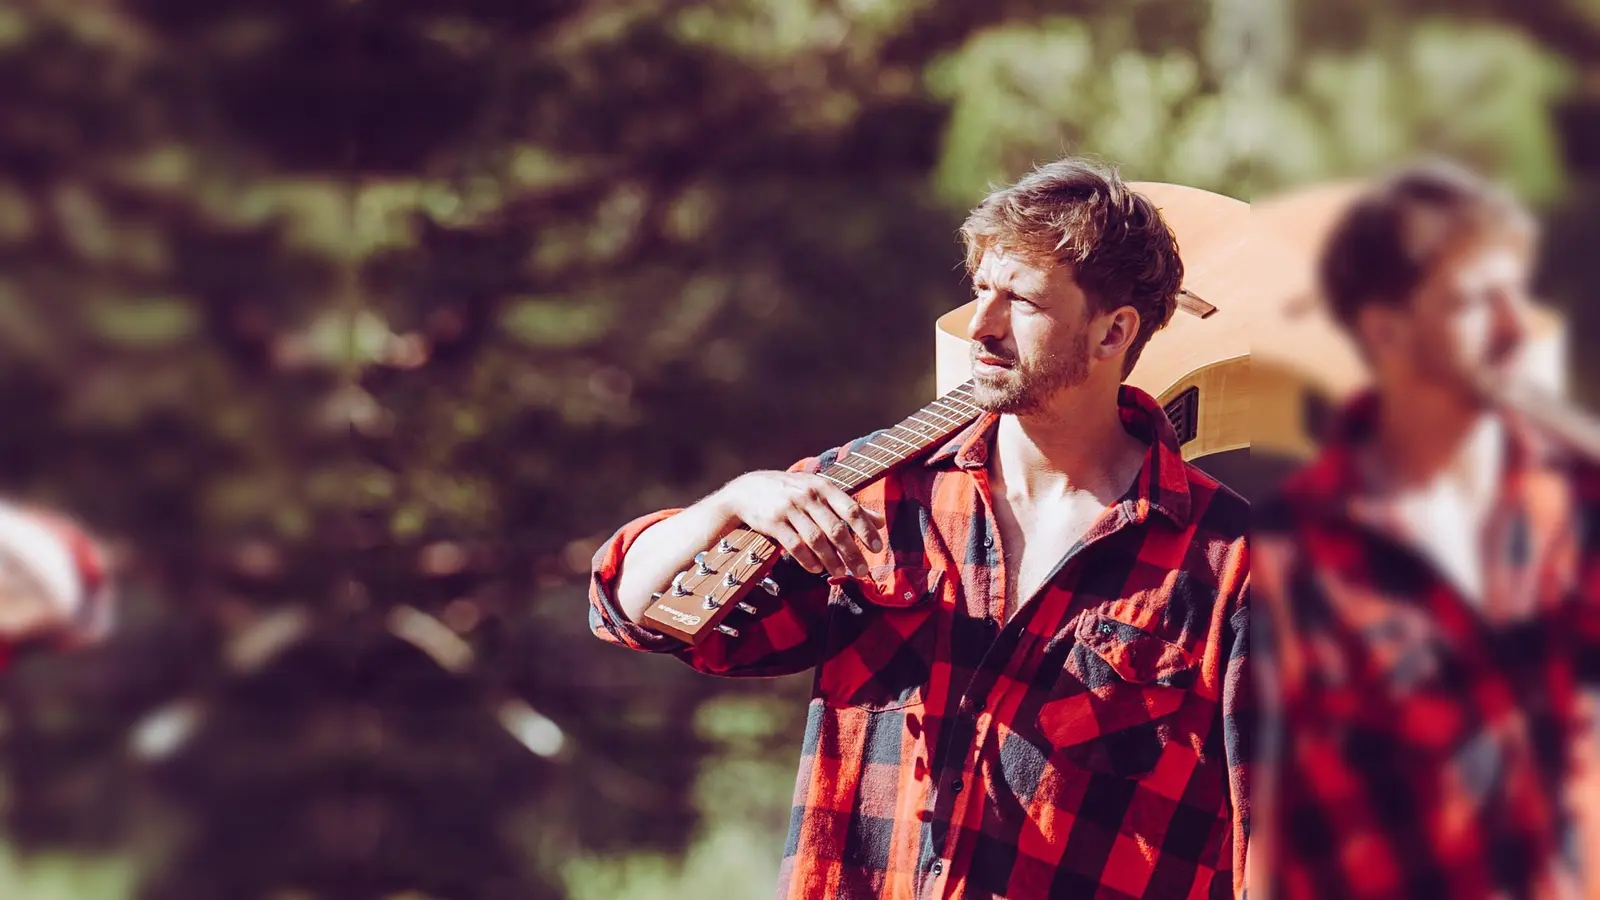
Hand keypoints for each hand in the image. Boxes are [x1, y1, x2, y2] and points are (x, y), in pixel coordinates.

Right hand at [715, 471, 885, 578]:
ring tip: (840, 573)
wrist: (748, 490)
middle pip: (836, 529)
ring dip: (830, 560)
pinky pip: (794, 545)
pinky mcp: (773, 522)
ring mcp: (790, 509)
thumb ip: (849, 505)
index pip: (851, 509)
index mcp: (823, 487)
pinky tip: (815, 569)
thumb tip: (880, 521)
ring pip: (816, 539)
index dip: (866, 530)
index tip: (877, 548)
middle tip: (861, 571)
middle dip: (851, 552)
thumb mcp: (820, 490)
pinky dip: (807, 560)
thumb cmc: (791, 491)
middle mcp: (808, 496)